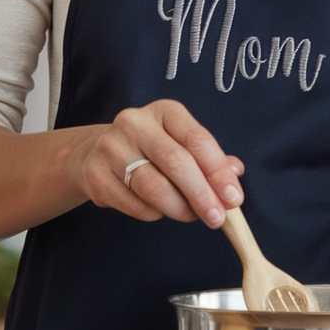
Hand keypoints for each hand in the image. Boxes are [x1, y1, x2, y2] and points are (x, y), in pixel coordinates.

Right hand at [70, 100, 242, 228]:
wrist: (96, 152)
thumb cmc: (151, 149)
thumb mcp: (182, 143)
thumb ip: (210, 158)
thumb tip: (235, 172)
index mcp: (165, 111)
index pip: (198, 140)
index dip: (218, 171)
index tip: (233, 198)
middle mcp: (135, 123)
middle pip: (176, 163)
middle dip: (202, 195)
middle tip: (217, 218)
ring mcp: (111, 148)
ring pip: (154, 187)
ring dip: (179, 209)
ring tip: (192, 216)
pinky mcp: (95, 175)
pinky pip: (134, 204)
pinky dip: (154, 213)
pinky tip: (160, 210)